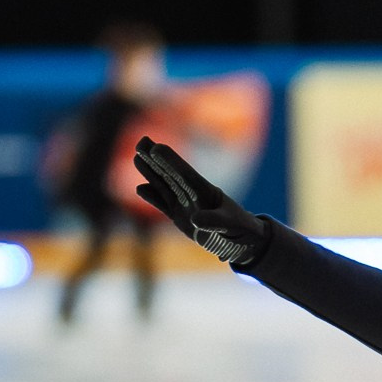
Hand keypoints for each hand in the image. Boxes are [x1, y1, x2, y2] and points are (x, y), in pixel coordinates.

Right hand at [134, 138, 266, 267]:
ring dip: (151, 173)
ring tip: (137, 157)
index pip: (186, 174)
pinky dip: (152, 197)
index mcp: (206, 191)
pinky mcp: (180, 218)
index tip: (157, 148)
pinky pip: (164, 205)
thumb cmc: (241, 228)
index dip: (172, 162)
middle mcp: (193, 195)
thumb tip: (196, 219)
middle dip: (156, 160)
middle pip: (171, 174)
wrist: (243, 240)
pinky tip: (140, 188)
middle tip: (141, 142)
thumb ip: (214, 221)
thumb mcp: (231, 225)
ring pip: (164, 186)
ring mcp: (186, 205)